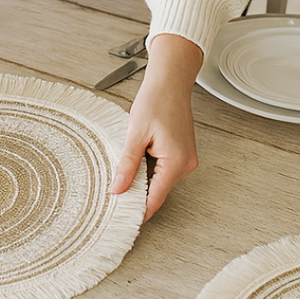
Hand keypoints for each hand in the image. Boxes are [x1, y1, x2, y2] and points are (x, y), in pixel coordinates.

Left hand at [109, 34, 201, 219]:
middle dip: (136, 191)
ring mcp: (186, 159)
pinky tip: (138, 155)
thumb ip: (127, 165)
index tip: (120, 218)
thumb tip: (118, 189)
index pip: (155, 199)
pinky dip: (149, 167)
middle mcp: (186, 164)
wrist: (170, 80)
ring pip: (159, 179)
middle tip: (113, 191)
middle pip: (157, 190)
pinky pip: (163, 168)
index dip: (137, 210)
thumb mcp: (136, 134)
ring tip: (125, 166)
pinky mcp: (182, 152)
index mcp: (176, 163)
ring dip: (142, 176)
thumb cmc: (156, 100)